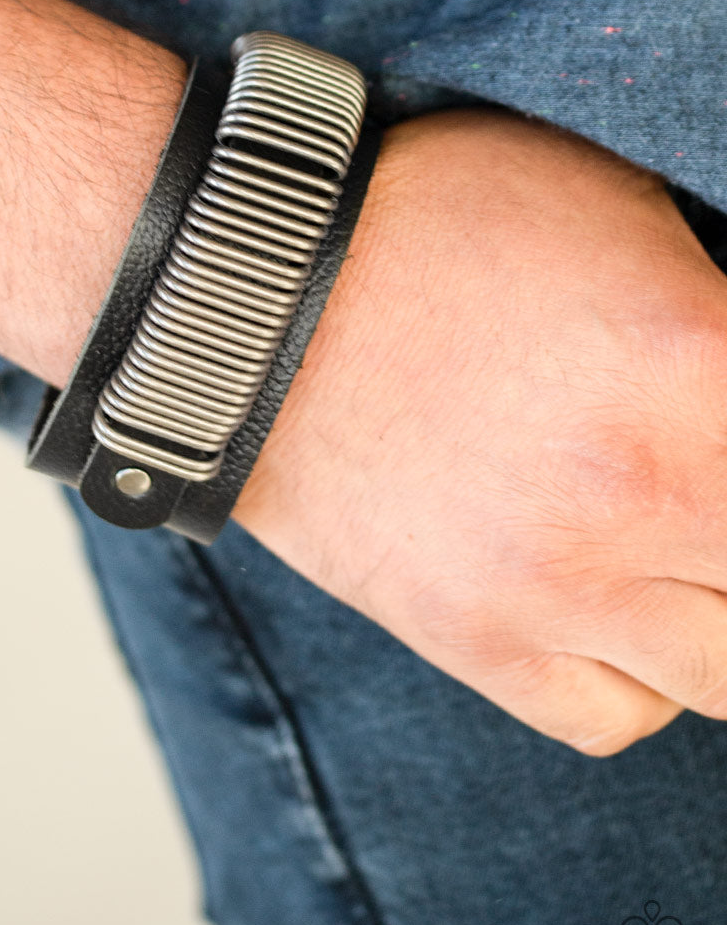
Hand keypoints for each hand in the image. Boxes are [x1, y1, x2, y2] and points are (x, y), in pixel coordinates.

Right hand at [233, 105, 726, 754]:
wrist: (246, 288)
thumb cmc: (425, 222)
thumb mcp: (614, 209)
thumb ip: (723, 306)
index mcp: (696, 364)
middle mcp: (642, 492)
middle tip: (716, 487)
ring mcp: (556, 584)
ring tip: (696, 551)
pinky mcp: (475, 637)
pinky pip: (617, 715)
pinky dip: (645, 676)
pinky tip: (623, 610)